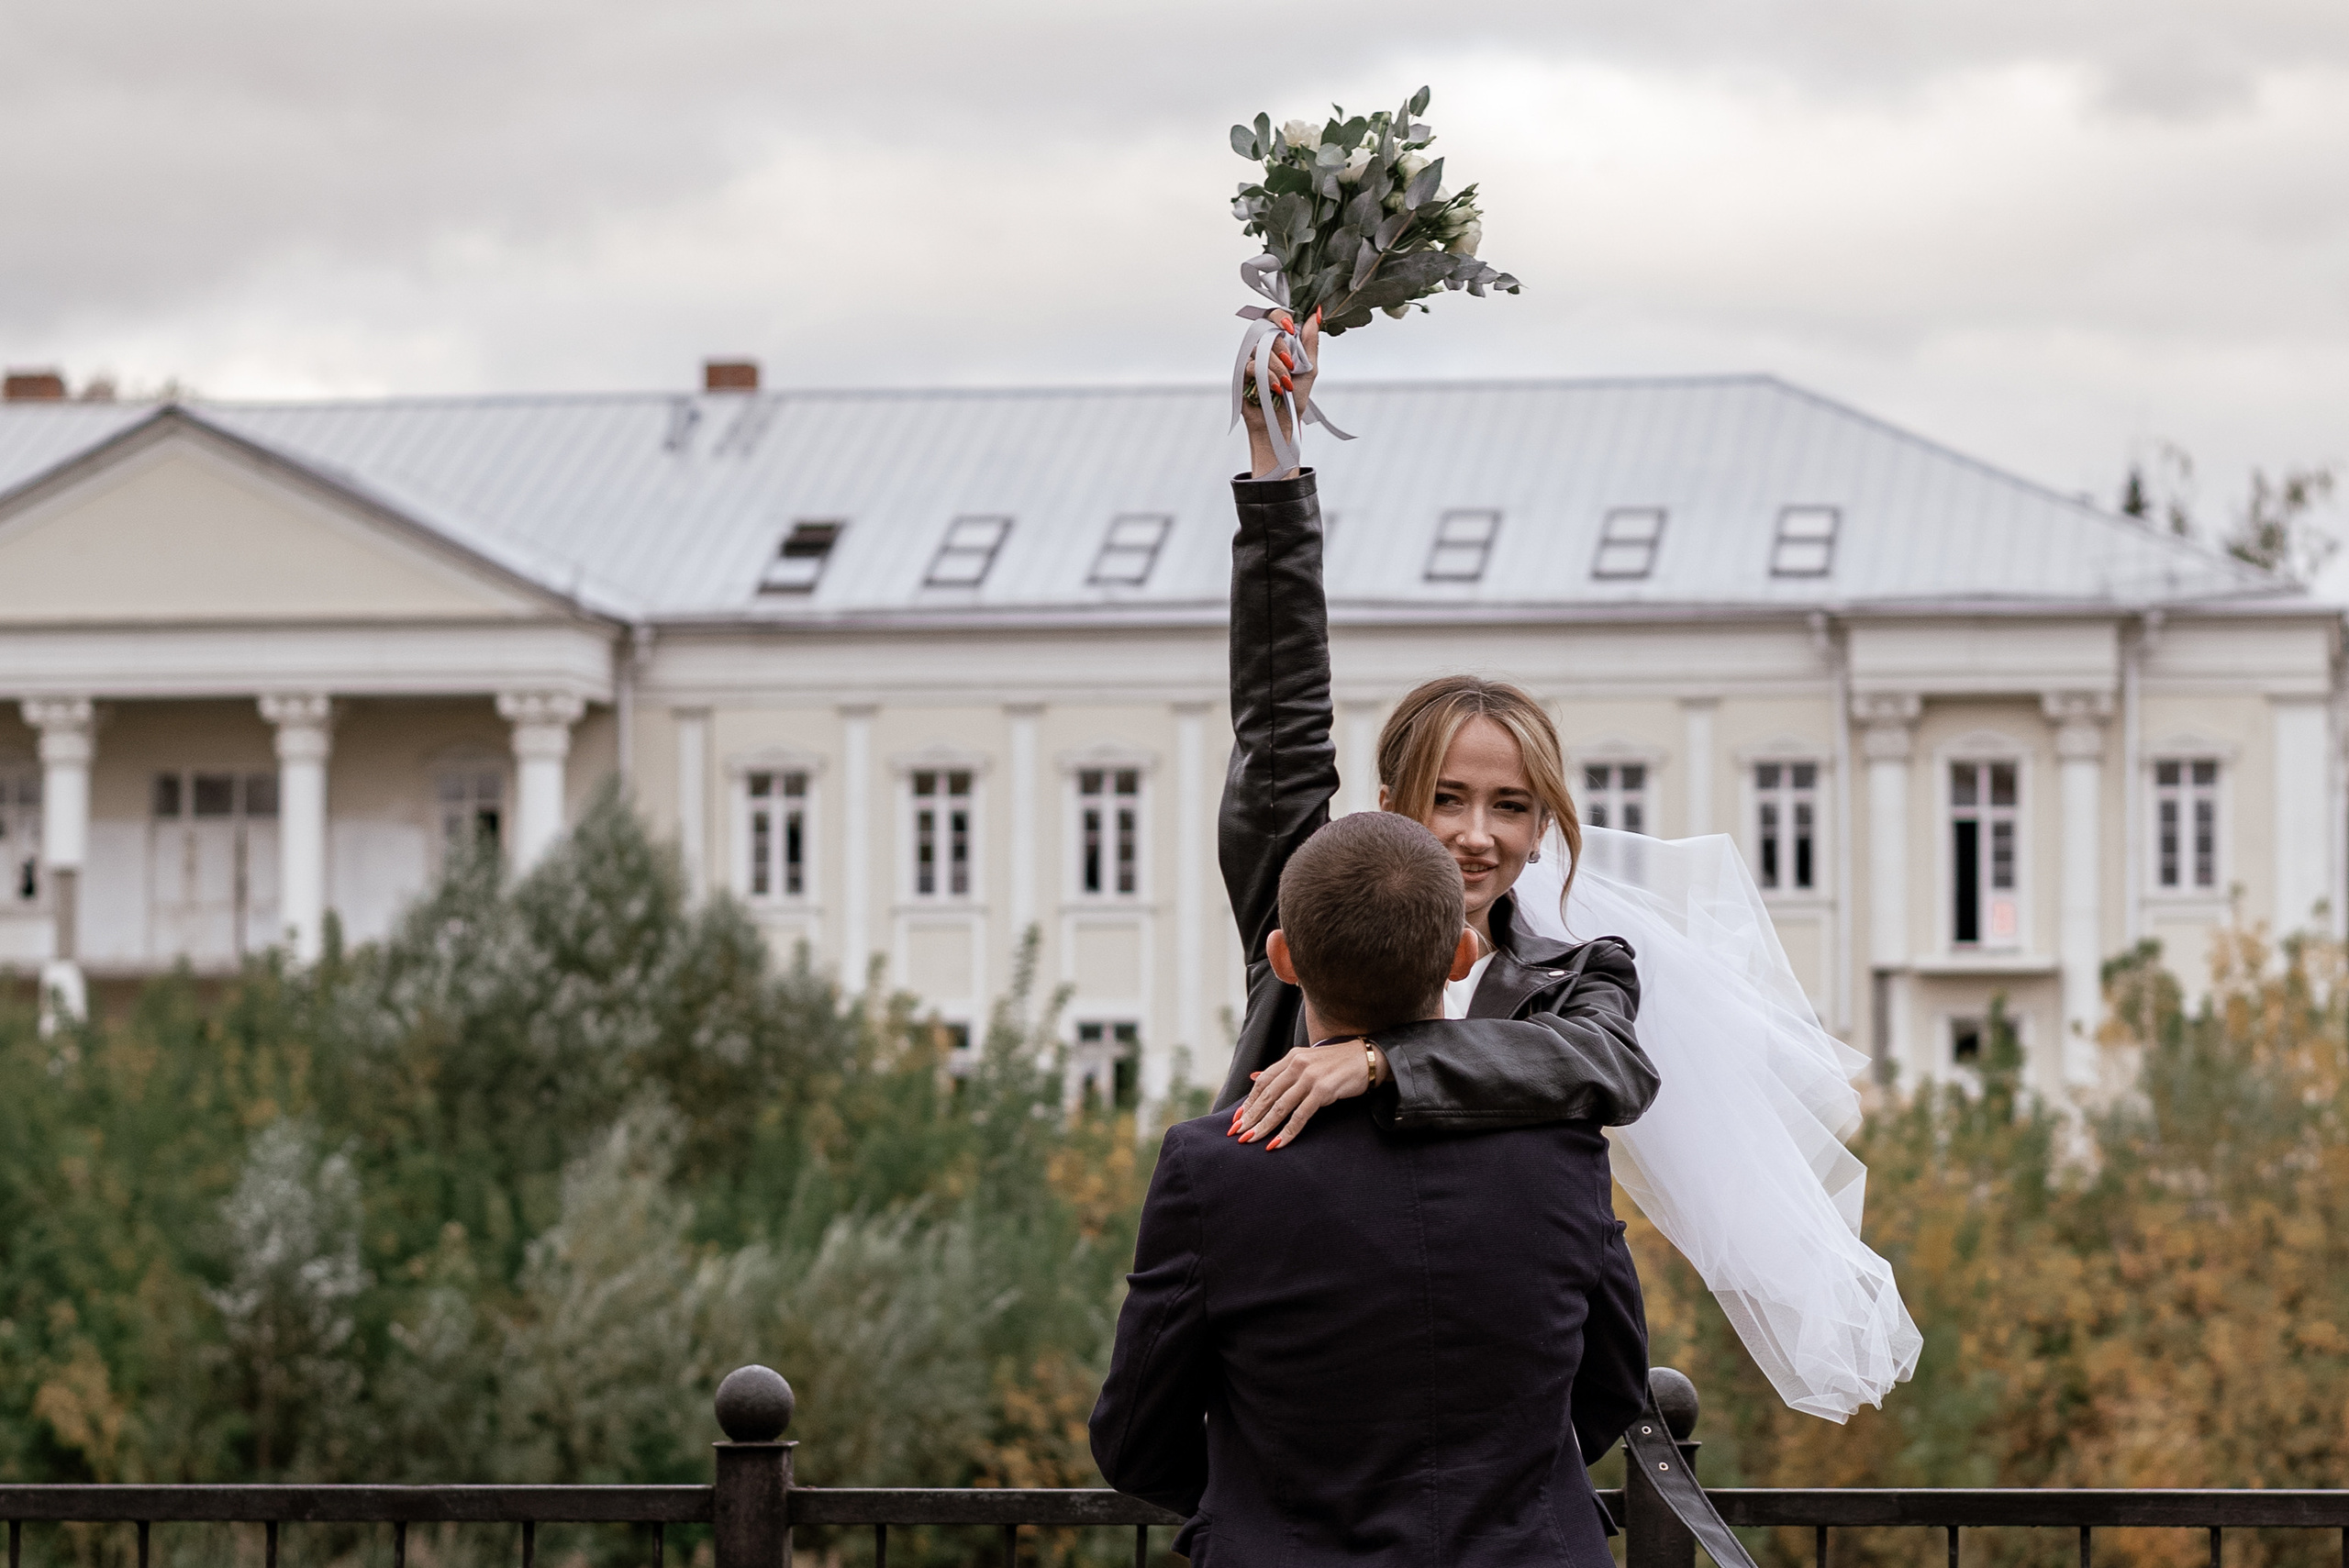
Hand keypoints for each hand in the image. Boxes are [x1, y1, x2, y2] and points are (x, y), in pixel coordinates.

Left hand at [1228, 1034, 1386, 1148]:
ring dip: (1264, 1126)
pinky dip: (1288, 1131)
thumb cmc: (1337, 1062)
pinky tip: (1279, 1143)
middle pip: (1268, 1095)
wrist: (1367, 1059)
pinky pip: (1301, 1115)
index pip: (1263, 1081)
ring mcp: (1310, 1078)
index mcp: (1292, 1058)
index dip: (1248, 1101)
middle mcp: (1298, 1065)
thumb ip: (1282, 1070)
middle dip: (1250, 1116)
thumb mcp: (1307, 1060)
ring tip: (1251, 1140)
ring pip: (1280, 1106)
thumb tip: (1253, 1077)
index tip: (1237, 1118)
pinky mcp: (1323, 1091)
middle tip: (1237, 1133)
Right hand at [1240, 308, 1320, 478]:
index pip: (1276, 317)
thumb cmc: (1295, 398)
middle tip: (1291, 365)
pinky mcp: (1242, 372)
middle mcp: (1265, 347)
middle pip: (1266, 328)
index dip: (1282, 318)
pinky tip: (1275, 388)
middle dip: (1282, 346)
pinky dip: (1267, 377)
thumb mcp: (1310, 367)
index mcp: (1281, 343)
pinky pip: (1252, 364)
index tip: (1291, 329)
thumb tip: (1317, 314)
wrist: (1282, 422)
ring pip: (1260, 347)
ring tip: (1285, 383)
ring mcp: (1252, 359)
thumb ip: (1311, 341)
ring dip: (1277, 366)